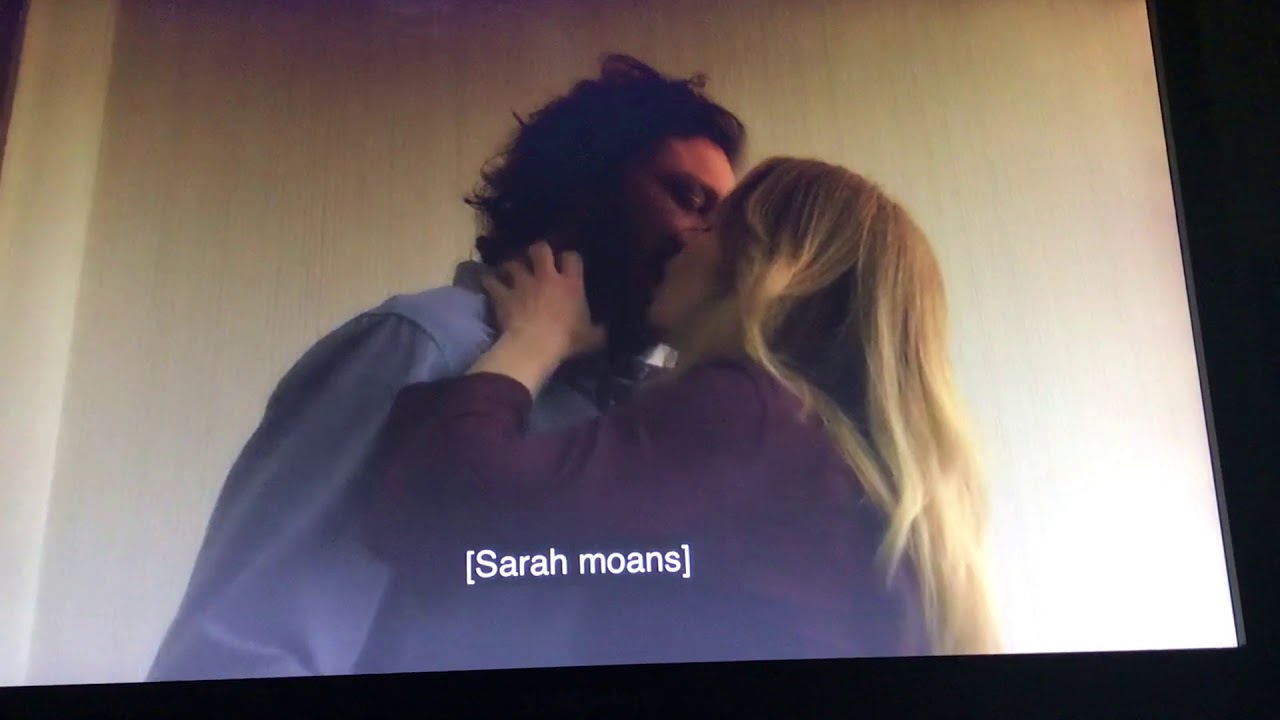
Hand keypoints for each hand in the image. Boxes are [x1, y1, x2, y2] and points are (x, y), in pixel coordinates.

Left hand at [480, 242, 606, 361]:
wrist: (535, 346)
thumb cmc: (567, 341)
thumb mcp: (592, 337)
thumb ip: (599, 330)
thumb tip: (607, 330)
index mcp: (571, 284)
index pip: (573, 257)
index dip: (570, 257)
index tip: (568, 263)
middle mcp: (546, 277)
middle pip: (540, 249)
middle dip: (537, 250)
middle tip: (535, 257)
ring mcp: (522, 284)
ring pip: (513, 263)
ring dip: (511, 265)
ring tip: (509, 270)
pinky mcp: (503, 295)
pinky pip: (491, 281)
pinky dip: (489, 281)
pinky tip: (488, 282)